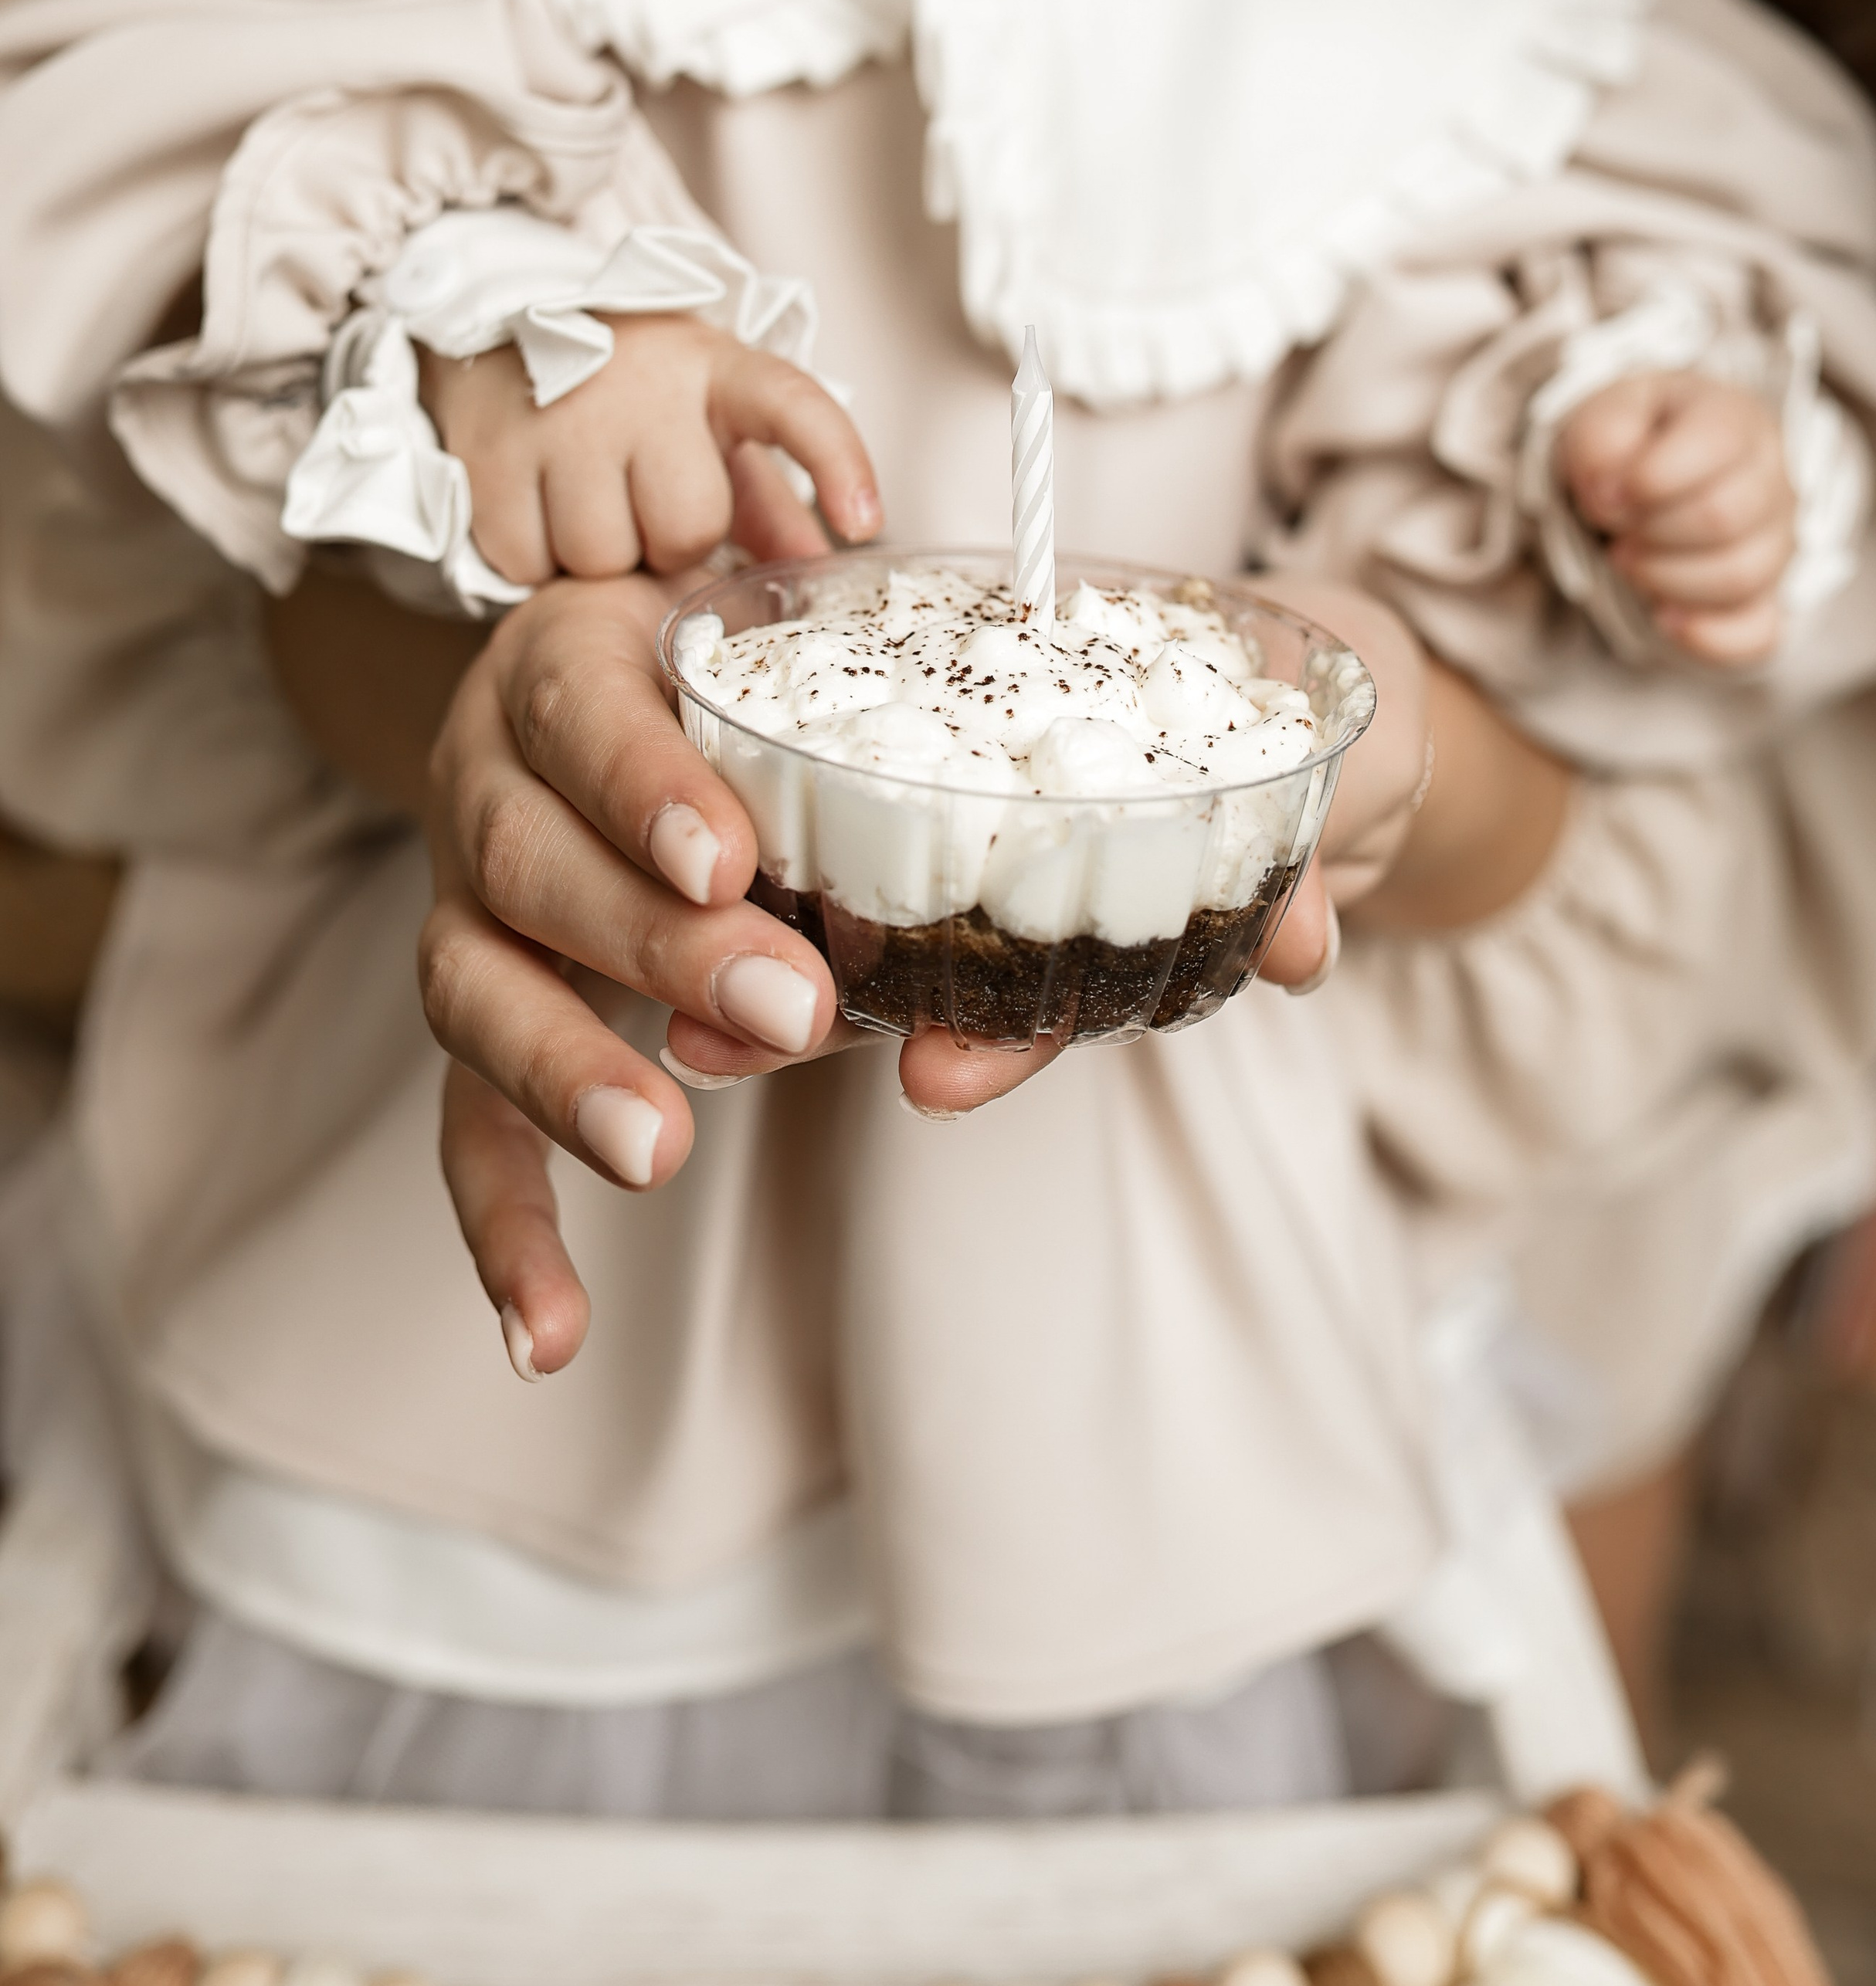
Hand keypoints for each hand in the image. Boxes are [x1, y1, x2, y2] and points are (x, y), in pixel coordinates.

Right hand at [420, 315, 881, 585]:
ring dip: (597, 554)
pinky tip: (534, 503)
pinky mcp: (491, 450)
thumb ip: (766, 497)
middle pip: (687, 527)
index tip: (866, 523)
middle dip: (668, 539)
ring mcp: (563, 413)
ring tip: (584, 496)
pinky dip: (531, 556)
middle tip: (642, 498)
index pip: (795, 407)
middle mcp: (644, 383)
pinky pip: (525, 561)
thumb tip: (816, 566)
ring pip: (601, 557)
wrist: (499, 322)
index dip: (838, 464)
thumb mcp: (707, 421)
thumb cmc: (632, 394)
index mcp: (716, 369)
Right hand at [425, 574, 1060, 1379]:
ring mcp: (476, 895)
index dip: (652, 784)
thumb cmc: (797, 660)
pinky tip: (550, 1335)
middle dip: (654, 941)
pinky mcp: (488, 1000)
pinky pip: (462, 1121)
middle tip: (787, 1010)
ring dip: (565, 1069)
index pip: (596, 709)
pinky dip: (501, 1224)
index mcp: (585, 651)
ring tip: (664, 1148)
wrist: (643, 663)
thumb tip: (1302, 941)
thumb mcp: (907, 651)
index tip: (734, 858)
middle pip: (532, 855)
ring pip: (476, 986)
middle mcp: (496, 767)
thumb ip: (1094, 768)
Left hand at [1556, 372, 1794, 666]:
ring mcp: (1777, 543)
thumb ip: (1602, 437)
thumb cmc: (1634, 439)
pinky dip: (1707, 637)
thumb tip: (1609, 494)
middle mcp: (1771, 480)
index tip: (1605, 495)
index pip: (1717, 446)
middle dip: (1650, 532)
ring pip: (1740, 578)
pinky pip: (1760, 633)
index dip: (1648, 478)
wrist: (1649, 471)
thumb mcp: (1605, 413)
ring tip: (1629, 561)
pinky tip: (1664, 618)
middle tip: (1615, 533)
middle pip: (1724, 518)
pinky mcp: (1767, 598)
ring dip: (1665, 580)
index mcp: (1736, 422)